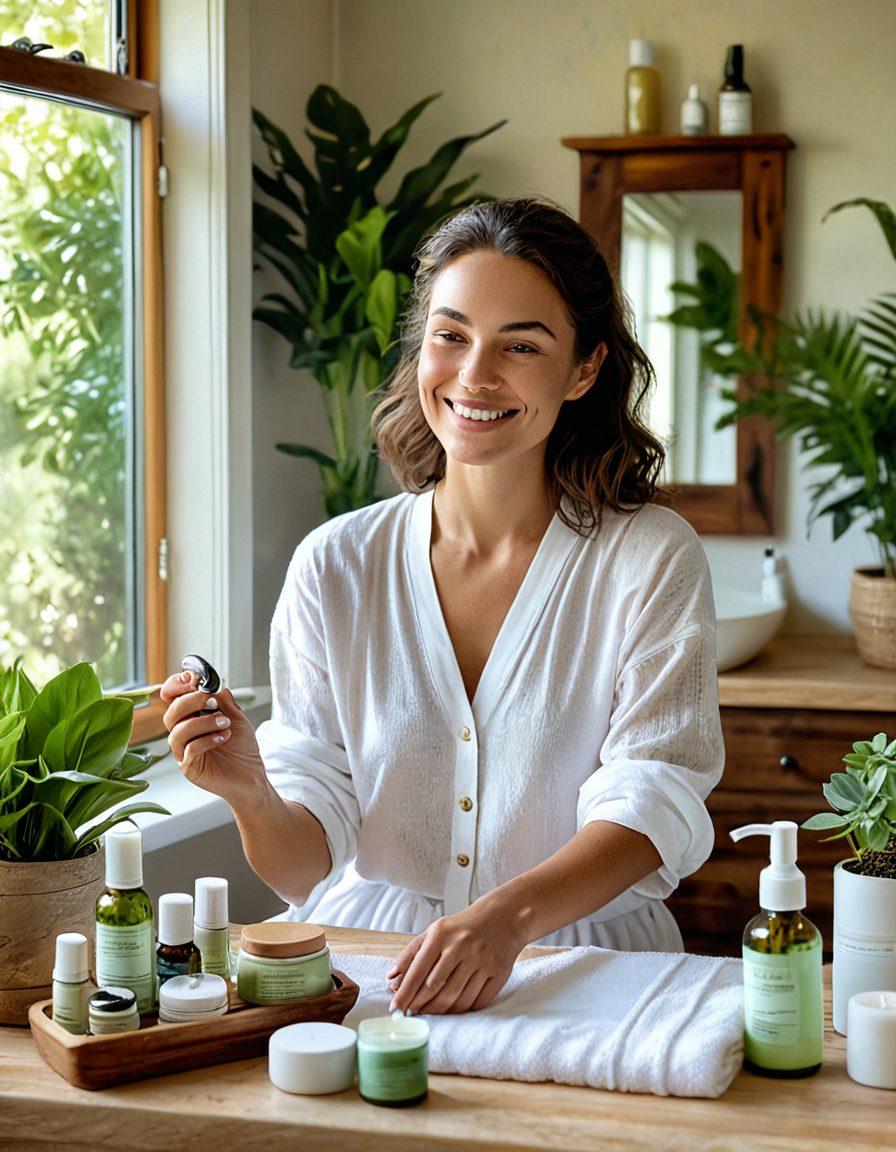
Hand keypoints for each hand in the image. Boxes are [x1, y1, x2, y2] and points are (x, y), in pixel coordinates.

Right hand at [161, 670, 266, 803]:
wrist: (252, 776)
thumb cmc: (243, 749)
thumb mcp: (238, 719)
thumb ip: (226, 703)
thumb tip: (217, 687)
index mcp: (191, 718)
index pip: (171, 698)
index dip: (176, 685)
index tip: (192, 678)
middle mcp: (183, 733)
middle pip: (170, 713)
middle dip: (191, 702)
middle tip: (213, 703)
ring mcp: (184, 752)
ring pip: (177, 732)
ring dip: (202, 723)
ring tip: (225, 723)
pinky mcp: (190, 768)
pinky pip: (189, 750)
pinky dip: (207, 740)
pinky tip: (223, 738)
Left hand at [386, 899, 525, 1015]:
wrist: (503, 917)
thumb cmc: (462, 928)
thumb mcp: (435, 931)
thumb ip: (412, 953)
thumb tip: (391, 979)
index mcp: (442, 935)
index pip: (418, 971)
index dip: (405, 994)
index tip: (395, 1009)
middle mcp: (461, 947)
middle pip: (436, 989)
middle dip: (420, 1006)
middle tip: (412, 1014)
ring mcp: (482, 961)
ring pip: (456, 999)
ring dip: (440, 1012)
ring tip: (431, 1014)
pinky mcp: (498, 973)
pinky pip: (477, 1002)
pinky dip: (464, 1010)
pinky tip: (454, 1010)